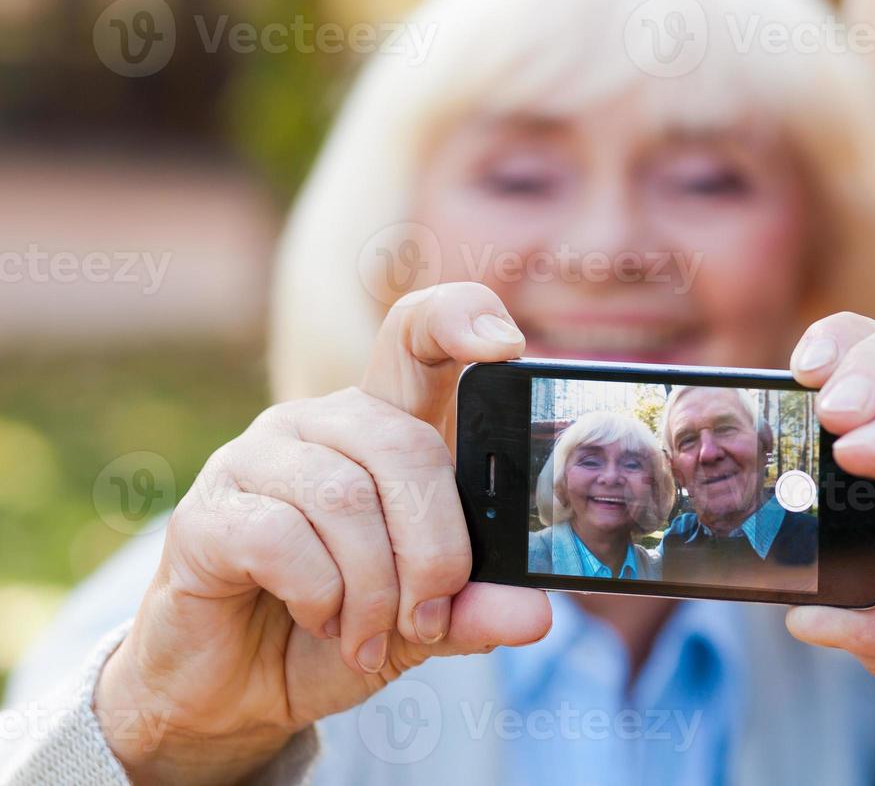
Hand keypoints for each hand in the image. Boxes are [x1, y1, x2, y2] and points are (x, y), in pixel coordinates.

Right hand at [95, 283, 551, 784]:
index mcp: (381, 429)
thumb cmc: (332, 632)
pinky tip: (317, 620)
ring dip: (375, 588)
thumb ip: (474, 608)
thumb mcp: (420, 625)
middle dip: (435, 548)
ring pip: (346, 498)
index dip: (459, 319)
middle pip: (405, 445)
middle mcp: (317, 425)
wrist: (230, 690)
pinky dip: (318, 595)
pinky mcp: (205, 513)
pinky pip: (280, 537)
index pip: (416, 336)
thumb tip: (534, 613)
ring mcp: (254, 459)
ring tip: (370, 637)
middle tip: (428, 618)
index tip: (505, 345)